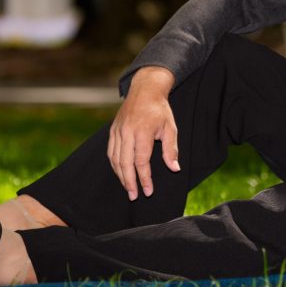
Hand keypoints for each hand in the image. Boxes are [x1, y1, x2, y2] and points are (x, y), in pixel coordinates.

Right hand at [107, 66, 179, 199]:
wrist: (145, 90)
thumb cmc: (160, 110)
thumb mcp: (171, 128)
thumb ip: (171, 149)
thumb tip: (174, 169)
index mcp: (143, 131)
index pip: (141, 161)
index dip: (144, 178)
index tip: (148, 191)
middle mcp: (127, 132)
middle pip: (125, 163)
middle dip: (130, 182)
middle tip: (135, 196)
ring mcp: (118, 131)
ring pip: (115, 159)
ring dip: (121, 176)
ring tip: (128, 189)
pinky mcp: (112, 130)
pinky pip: (110, 152)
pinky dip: (115, 165)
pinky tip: (120, 174)